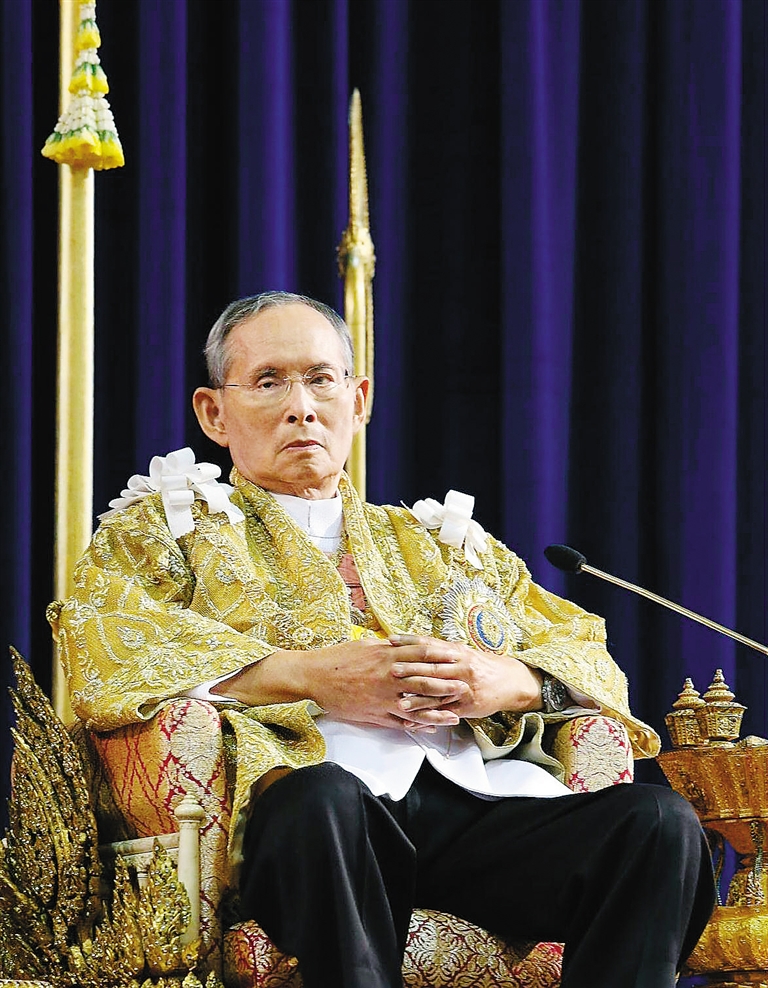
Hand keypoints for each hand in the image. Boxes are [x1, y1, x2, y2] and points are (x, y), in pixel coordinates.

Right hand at [211, 637, 468, 729]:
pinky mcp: (374, 714)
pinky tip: (430, 728)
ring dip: (438, 711)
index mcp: (387, 656)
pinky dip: (417, 726)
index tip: (460, 659)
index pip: (421, 656)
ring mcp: (383, 698)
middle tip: (468, 689)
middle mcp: (389, 677)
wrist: (314, 676)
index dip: (442, 658)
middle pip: (425, 682)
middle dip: (448, 686)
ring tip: (456, 715)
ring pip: (417, 706)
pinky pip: (400, 722)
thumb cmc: (338, 658)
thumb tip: (404, 643)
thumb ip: (387, 647)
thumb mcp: (365, 645)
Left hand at [388, 634, 543, 719]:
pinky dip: (428, 718)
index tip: (392, 641)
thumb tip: (415, 644)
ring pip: (438, 693)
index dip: (410, 642)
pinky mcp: (466, 706)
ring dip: (418, 698)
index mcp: (457, 652)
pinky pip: (445, 713)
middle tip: (391, 670)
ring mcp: (464, 688)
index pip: (430, 645)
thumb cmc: (482, 665)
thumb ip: (440, 650)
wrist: (510, 681)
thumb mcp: (463, 652)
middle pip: (432, 668)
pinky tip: (414, 721)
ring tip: (399, 702)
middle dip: (411, 669)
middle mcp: (460, 668)